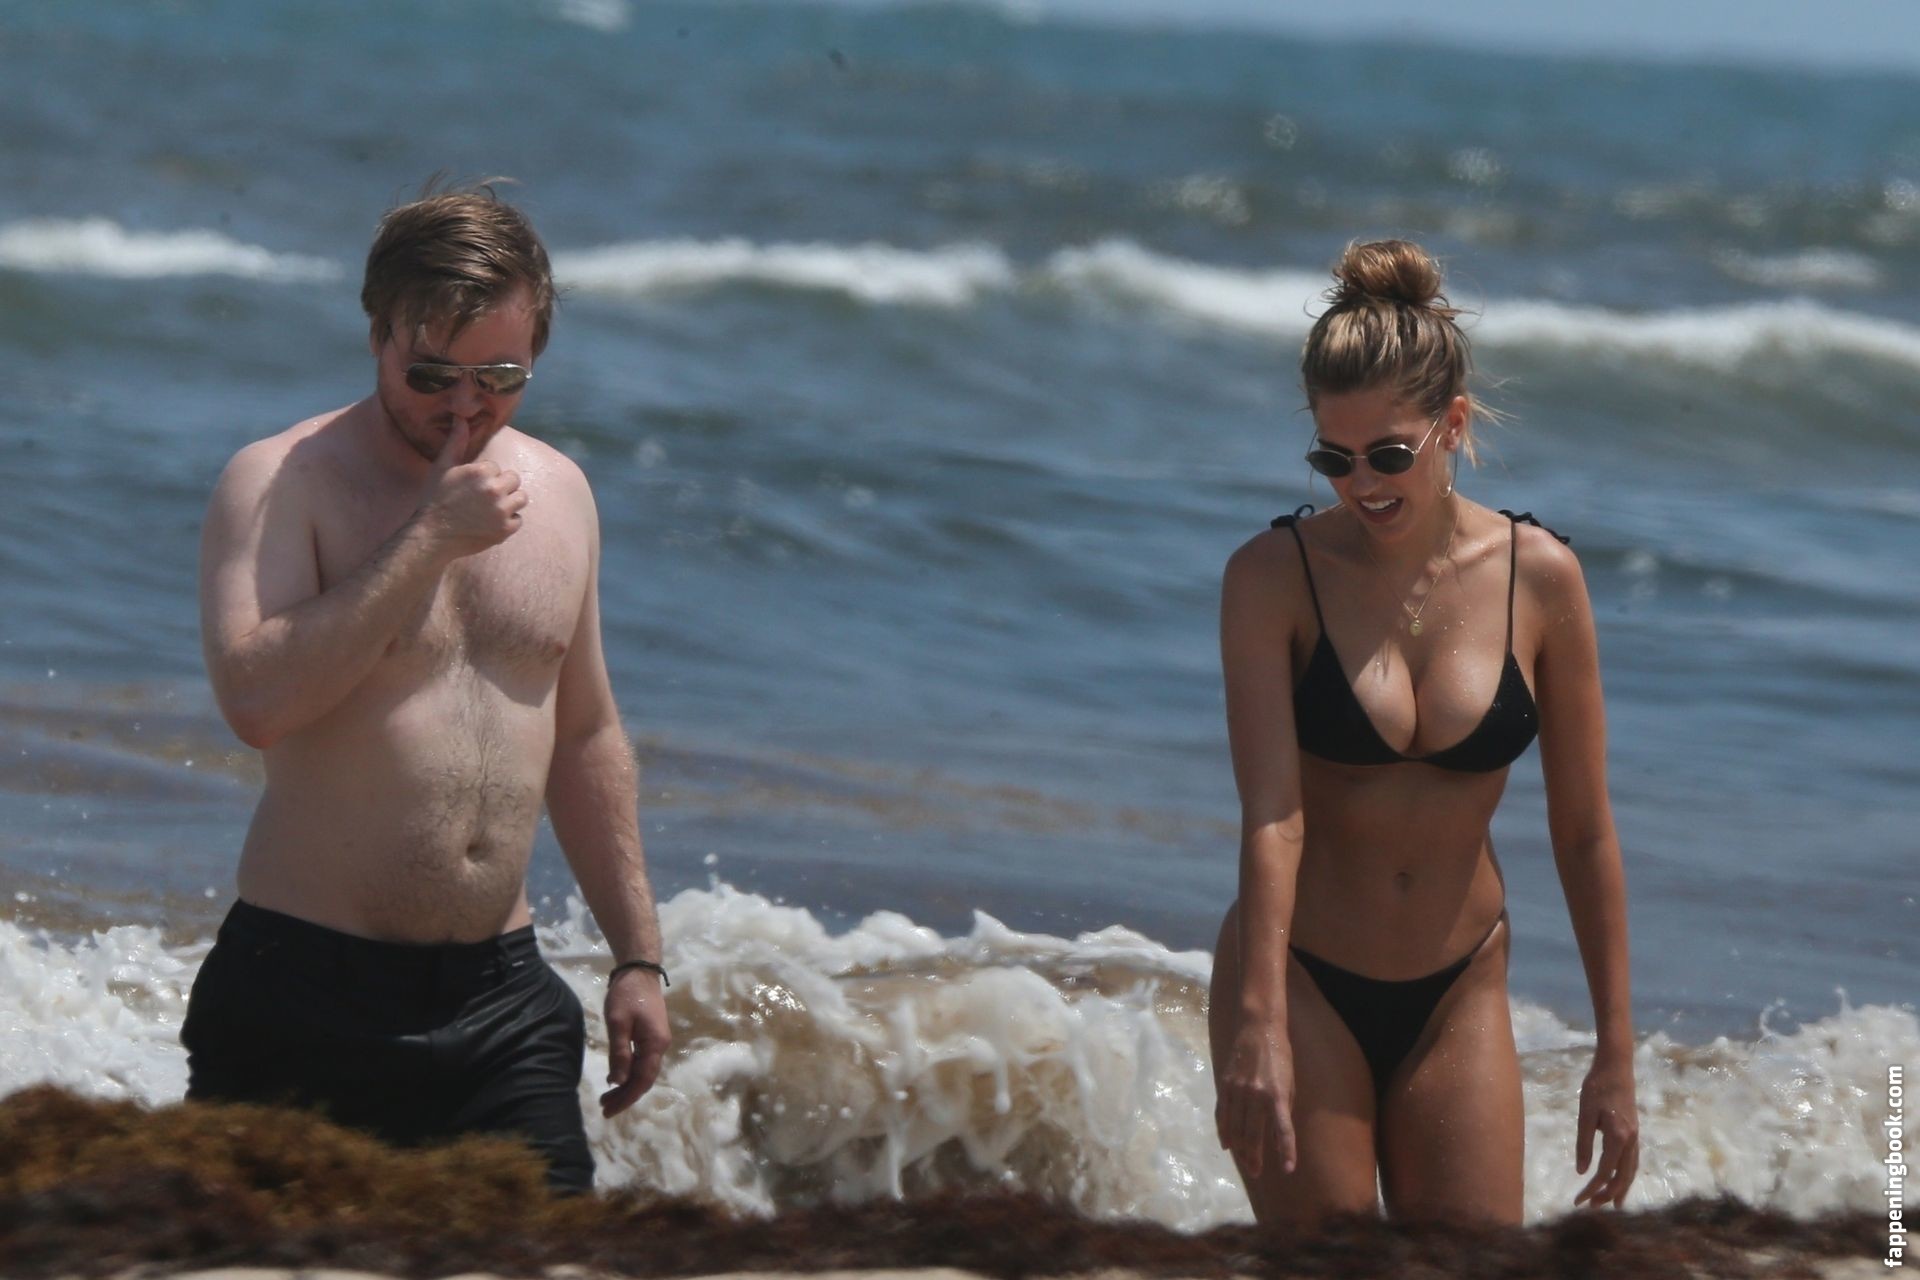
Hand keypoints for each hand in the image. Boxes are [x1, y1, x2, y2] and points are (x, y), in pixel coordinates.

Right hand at [416, 421, 527, 557]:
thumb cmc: (435, 499)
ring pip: (521, 498)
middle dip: (501, 486)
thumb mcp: (443, 467)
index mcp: (481, 471)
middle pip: (514, 480)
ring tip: (491, 508)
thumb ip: (456, 441)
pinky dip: (508, 522)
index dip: (484, 477)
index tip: (469, 488)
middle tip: (482, 498)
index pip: (496, 468)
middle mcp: (494, 490)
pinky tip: (490, 523)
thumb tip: (461, 417)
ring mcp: (501, 511)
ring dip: (510, 502)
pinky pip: (519, 520)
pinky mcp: (505, 530)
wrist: (432, 535)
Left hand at [599, 967, 669, 1117]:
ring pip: (644, 1072)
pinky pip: (642, 1062)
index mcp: (655, 1045)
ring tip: (607, 1097)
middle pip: (645, 1079)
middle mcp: (660, 1047)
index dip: (626, 1098)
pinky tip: (617, 1078)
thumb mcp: (618, 1023)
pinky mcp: (650, 1036)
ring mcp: (657, 1041)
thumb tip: (617, 1082)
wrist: (639, 970)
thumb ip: (620, 1053)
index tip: (608, 1111)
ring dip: (627, 1086)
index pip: (642, 1080)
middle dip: (626, 1096)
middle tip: (604, 1108)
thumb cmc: (627, 995)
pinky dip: (629, 1074)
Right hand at [1215, 1021, 1295, 1178]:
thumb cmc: (1280, 1057)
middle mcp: (1256, 1094)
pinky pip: (1222, 1114)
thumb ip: (1283, 1110)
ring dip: (1239, 1149)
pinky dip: (1224, 1131)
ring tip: (1244, 1163)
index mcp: (1277, 1094)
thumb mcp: (1289, 1083)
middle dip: (1255, 1157)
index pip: (1283, 1130)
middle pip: (1253, 1135)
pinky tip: (1227, 1144)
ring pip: (1235, 1128)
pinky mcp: (1225, 1084)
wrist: (1258, 1028)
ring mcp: (1237, 1090)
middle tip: (1256, 1172)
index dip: (1286, 1151)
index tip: (1288, 1170)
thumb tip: (1277, 1138)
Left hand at [1574, 1048, 1638, 1207]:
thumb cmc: (1596, 1087)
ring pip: (1631, 1170)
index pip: (1604, 1172)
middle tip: (1592, 1207)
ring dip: (1620, 1187)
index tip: (1577, 1201)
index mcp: (1618, 1137)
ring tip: (1612, 1203)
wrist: (1616, 1066)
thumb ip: (1583, 1144)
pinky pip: (1632, 1160)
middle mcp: (1631, 1140)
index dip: (1591, 1188)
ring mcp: (1635, 1136)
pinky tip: (1619, 1178)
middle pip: (1622, 1177)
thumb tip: (1582, 1172)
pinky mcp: (1634, 1131)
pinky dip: (1626, 1174)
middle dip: (1607, 1194)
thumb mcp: (1585, 1115)